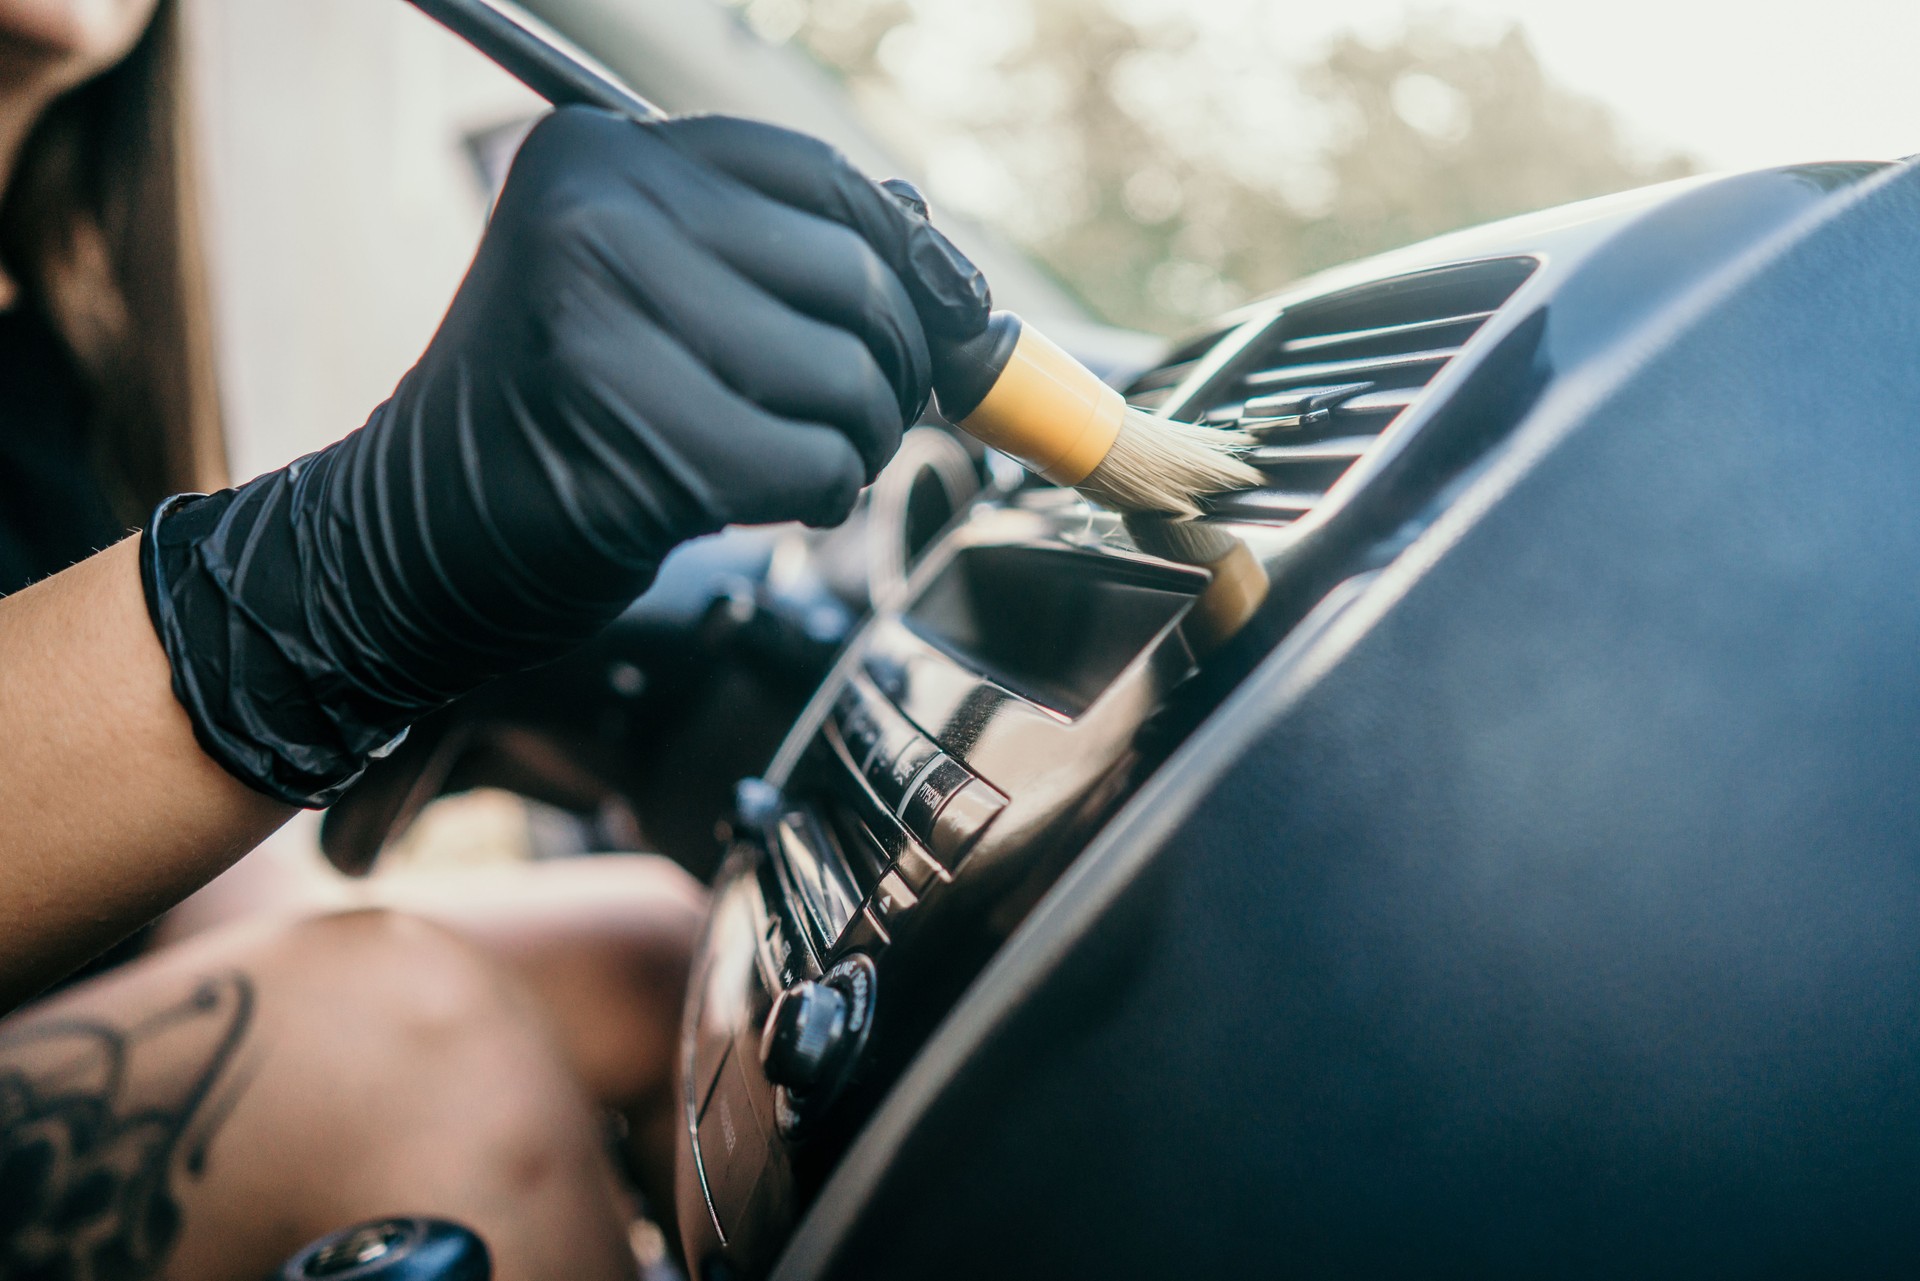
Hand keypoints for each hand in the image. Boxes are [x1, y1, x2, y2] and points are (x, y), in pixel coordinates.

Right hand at [141, 108, 989, 805]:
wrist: (415, 540)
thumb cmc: (552, 415)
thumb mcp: (636, 286)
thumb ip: (763, 251)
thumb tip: (933, 256)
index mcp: (600, 155)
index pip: (817, 173)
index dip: (901, 250)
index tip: (927, 308)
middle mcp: (599, 217)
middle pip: (850, 274)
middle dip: (895, 359)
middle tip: (872, 406)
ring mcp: (611, 325)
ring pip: (847, 374)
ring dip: (863, 435)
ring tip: (813, 453)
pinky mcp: (642, 441)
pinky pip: (817, 462)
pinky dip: (826, 493)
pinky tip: (780, 498)